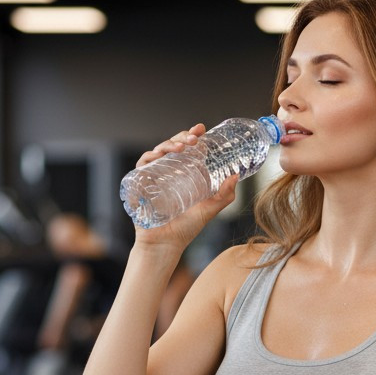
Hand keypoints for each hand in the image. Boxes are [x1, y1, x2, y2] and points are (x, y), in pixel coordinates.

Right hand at [132, 124, 239, 252]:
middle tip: (194, 138)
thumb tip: (236, 176)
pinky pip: (141, 165)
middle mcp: (168, 173)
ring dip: (168, 144)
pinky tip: (159, 156)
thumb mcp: (209, 210)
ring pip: (157, 151)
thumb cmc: (186, 230)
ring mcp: (153, 177)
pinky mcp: (139, 184)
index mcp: (183, 174)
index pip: (186, 149)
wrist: (165, 245)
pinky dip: (149, 157)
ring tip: (181, 147)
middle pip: (172, 146)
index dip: (192, 136)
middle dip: (181, 137)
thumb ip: (224, 196)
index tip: (201, 129)